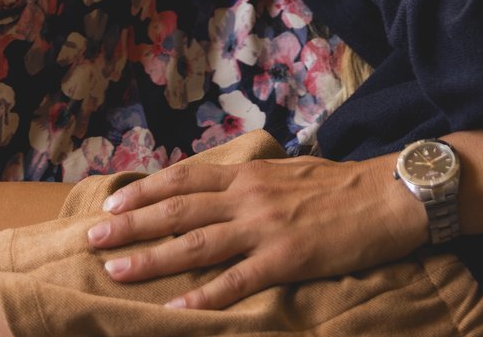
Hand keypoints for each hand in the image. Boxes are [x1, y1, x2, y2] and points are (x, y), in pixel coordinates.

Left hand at [87, 154, 426, 309]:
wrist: (390, 196)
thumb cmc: (343, 187)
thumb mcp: (289, 172)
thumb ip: (253, 182)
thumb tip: (223, 190)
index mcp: (249, 174)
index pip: (184, 177)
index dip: (144, 189)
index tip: (111, 201)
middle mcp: (248, 197)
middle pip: (177, 209)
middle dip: (130, 223)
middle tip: (92, 236)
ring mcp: (265, 228)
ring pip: (196, 244)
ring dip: (152, 258)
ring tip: (116, 270)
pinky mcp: (286, 260)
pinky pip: (237, 282)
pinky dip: (205, 297)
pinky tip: (178, 310)